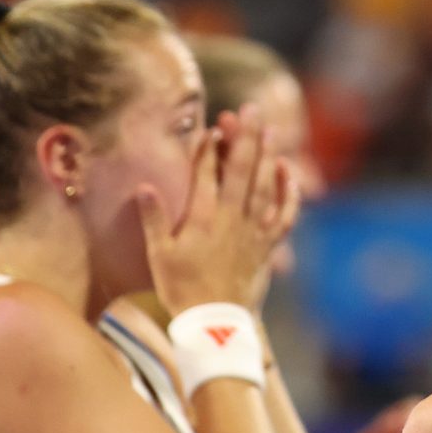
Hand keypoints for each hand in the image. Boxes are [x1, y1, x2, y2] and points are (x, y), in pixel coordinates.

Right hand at [140, 106, 301, 312]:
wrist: (215, 323)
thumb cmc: (181, 288)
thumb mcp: (158, 255)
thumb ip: (152, 219)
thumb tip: (144, 186)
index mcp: (201, 219)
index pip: (205, 174)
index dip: (209, 148)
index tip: (212, 125)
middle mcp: (231, 218)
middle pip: (239, 170)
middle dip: (243, 137)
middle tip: (248, 109)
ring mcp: (253, 229)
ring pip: (263, 184)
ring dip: (266, 154)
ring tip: (268, 127)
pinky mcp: (269, 243)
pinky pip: (284, 211)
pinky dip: (287, 189)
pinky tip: (286, 169)